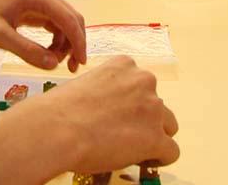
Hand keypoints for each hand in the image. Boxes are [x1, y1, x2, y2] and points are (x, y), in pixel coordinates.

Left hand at [0, 0, 86, 72]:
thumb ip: (26, 50)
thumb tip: (53, 64)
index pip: (69, 19)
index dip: (78, 42)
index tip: (79, 63)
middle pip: (72, 20)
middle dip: (74, 44)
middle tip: (69, 69)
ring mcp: (39, 3)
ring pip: (65, 24)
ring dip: (65, 44)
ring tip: (52, 63)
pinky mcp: (34, 11)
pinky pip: (54, 27)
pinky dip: (55, 42)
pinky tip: (46, 55)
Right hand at [17, 56, 178, 172]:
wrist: (57, 129)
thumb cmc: (59, 109)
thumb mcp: (85, 83)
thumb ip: (105, 91)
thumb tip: (106, 110)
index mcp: (124, 65)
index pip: (140, 85)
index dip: (131, 104)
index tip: (120, 115)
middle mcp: (144, 82)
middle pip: (157, 105)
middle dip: (145, 120)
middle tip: (124, 134)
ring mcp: (152, 109)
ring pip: (168, 127)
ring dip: (153, 136)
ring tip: (131, 149)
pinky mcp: (155, 138)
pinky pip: (171, 151)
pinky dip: (160, 158)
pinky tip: (145, 161)